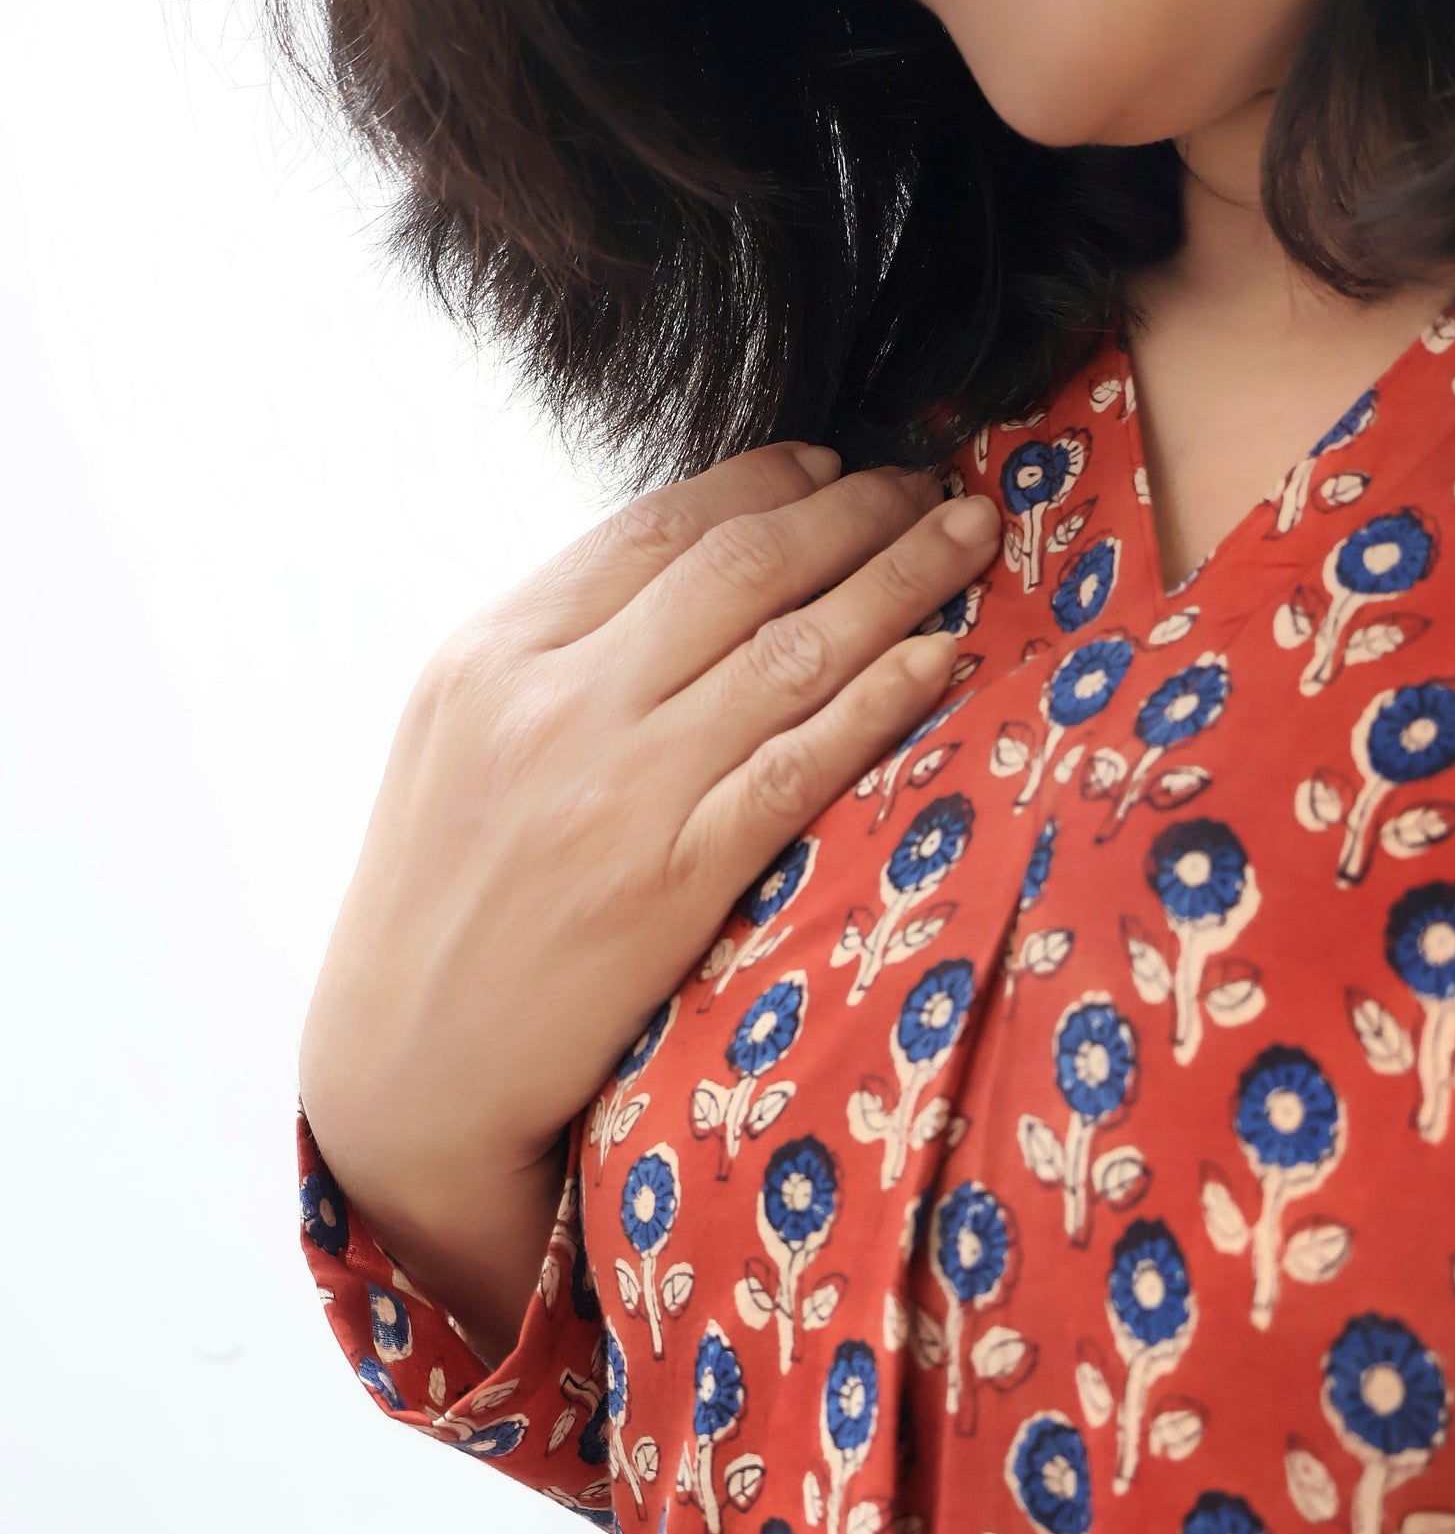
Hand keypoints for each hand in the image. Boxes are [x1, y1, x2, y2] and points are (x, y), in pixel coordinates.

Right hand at [298, 442, 999, 1353]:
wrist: (406, 1069)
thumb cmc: (441, 905)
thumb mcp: (457, 744)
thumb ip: (550, 656)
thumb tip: (678, 576)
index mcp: (491, 654)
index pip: (655, 527)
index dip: (766, 483)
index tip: (838, 464)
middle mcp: (554, 702)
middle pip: (739, 566)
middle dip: (854, 511)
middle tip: (928, 483)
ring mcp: (618, 789)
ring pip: (790, 649)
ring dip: (899, 578)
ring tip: (969, 534)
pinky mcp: (673, 877)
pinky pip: (803, 762)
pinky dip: (884, 698)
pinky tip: (944, 657)